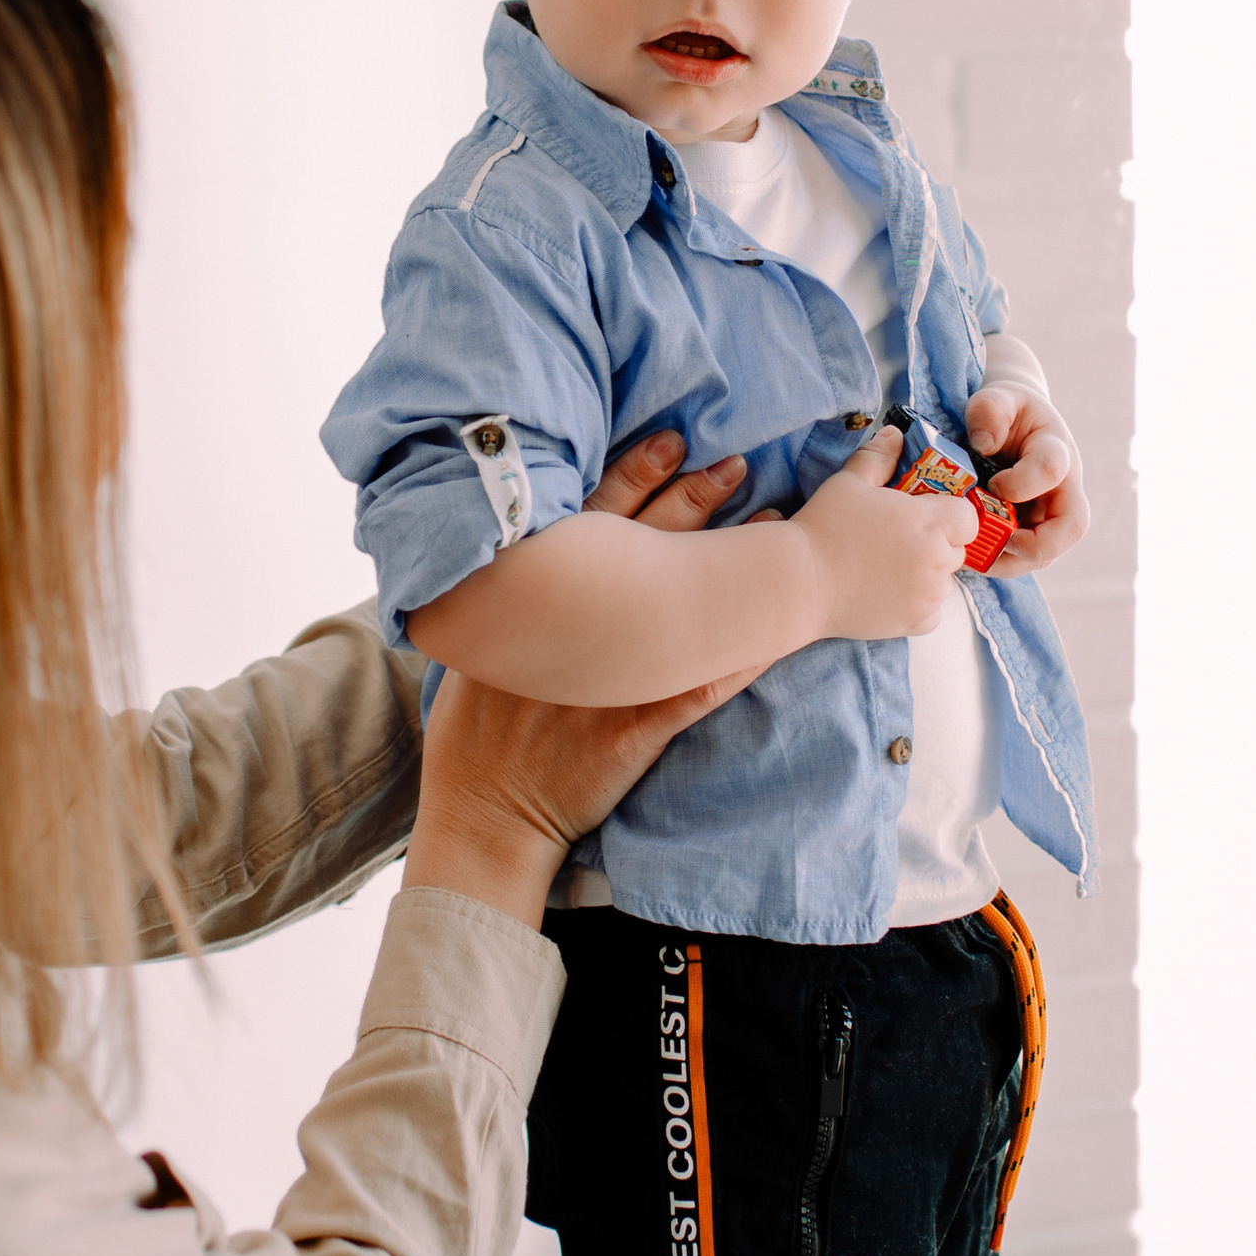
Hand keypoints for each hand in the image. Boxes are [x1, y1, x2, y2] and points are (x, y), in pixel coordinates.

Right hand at [402, 431, 756, 921]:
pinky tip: (781, 625)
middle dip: (696, 497)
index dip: (637, 473)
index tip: (674, 440)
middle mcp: (580, 630)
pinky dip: (743, 654)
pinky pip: (704, 686)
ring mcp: (613, 677)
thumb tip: (518, 538)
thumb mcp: (473, 647)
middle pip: (647, 545)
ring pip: (687, 602)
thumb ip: (504, 596)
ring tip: (775, 519)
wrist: (484, 815)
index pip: (594, 518)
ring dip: (734, 558)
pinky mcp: (639, 726)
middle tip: (737, 461)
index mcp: (537, 601)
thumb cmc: (475, 732)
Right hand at [794, 422, 972, 641]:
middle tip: (897, 540)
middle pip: (956, 550)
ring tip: (885, 567)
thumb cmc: (825, 527)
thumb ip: (878, 456)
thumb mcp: (850, 482)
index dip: (949, 515)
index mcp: (930, 522)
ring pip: (943, 581)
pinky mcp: (916, 622)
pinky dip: (917, 604)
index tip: (923, 515)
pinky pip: (932, 611)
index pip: (967, 518)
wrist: (801, 582)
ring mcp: (929, 594)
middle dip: (935, 543)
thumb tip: (894, 435)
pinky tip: (887, 591)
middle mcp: (938, 560)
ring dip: (925, 574)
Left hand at [965, 383, 1088, 574]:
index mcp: (1056, 449)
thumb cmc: (1006, 410)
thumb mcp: (996, 397)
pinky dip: (1002, 564)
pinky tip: (973, 557)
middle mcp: (1064, 486)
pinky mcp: (1035, 530)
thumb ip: (989, 411)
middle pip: (1073, 525)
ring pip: (1051, 552)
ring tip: (978, 558)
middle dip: (1040, 544)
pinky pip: (1026, 558)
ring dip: (1015, 562)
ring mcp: (1052, 512)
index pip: (1052, 470)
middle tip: (1003, 544)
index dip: (1022, 483)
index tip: (992, 484)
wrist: (1015, 422)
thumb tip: (984, 444)